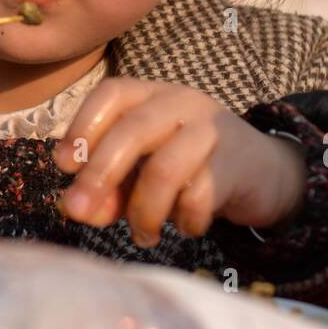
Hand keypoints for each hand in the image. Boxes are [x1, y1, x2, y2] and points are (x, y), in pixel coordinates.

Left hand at [52, 79, 306, 246]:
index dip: (82, 126)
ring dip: (144, 210)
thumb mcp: (142, 173)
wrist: (264, 171)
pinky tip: (186, 228)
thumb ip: (109, 188)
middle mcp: (181, 102)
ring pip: (164, 167)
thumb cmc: (189, 168)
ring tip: (143, 235)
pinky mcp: (237, 163)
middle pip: (132, 129)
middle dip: (100, 173)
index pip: (111, 93)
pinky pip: (199, 195)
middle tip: (77, 210)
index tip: (63, 165)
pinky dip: (184, 220)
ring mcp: (212, 129)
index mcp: (152, 95)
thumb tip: (74, 209)